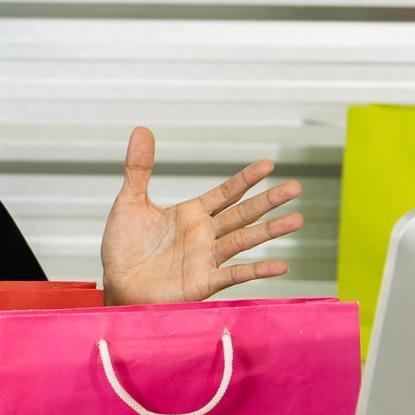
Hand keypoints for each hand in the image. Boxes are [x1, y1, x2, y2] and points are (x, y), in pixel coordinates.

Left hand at [99, 126, 302, 305]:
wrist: (116, 284)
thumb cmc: (123, 247)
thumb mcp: (130, 202)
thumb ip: (139, 168)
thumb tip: (141, 130)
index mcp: (191, 213)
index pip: (226, 192)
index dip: (246, 179)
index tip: (269, 164)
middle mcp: (204, 234)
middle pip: (243, 213)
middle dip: (269, 200)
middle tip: (296, 187)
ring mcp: (207, 258)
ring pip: (245, 240)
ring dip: (271, 230)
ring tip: (297, 220)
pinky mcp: (203, 282)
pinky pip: (235, 274)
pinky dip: (258, 270)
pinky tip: (281, 265)